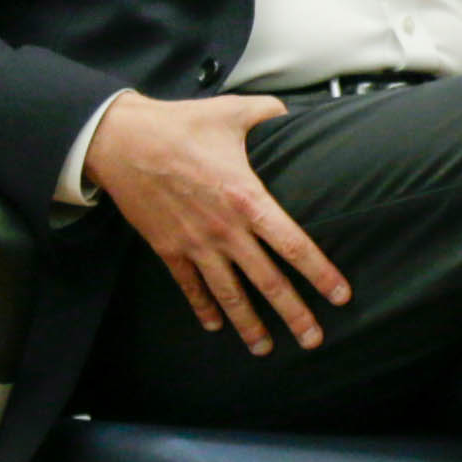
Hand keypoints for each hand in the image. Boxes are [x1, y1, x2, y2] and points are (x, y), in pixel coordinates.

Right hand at [84, 93, 348, 354]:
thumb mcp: (233, 112)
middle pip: (268, 281)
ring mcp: (196, 244)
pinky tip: (215, 325)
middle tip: (313, 339)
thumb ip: (270, 115)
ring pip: (229, 294)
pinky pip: (190, 286)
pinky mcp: (168, 249)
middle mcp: (226, 230)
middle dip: (294, 314)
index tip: (340, 296)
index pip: (293, 245)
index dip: (320, 273)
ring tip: (266, 349)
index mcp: (248, 199)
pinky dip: (203, 308)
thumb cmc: (179, 125)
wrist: (121, 141)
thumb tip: (293, 113)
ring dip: (249, 325)